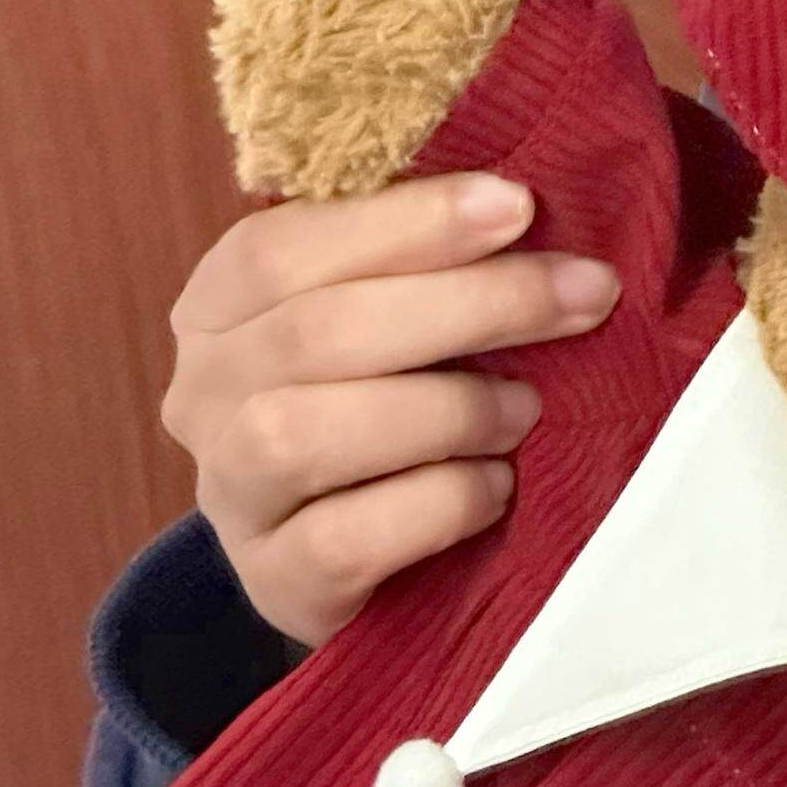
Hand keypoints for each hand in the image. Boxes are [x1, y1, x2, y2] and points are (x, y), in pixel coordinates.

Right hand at [161, 171, 620, 645]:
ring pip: (308, 433)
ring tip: (527, 409)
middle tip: (582, 295)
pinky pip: (345, 537)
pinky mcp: (276, 582)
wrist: (347, 566)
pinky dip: (439, 502)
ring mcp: (231, 494)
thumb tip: (530, 213)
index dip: (406, 222)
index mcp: (219, 309)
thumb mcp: (385, 330)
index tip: (519, 204)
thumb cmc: (383, 419)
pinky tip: (496, 488)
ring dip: (446, 410)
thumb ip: (421, 272)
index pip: (282, 246)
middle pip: (317, 331)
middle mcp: (204, 396)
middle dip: (470, 305)